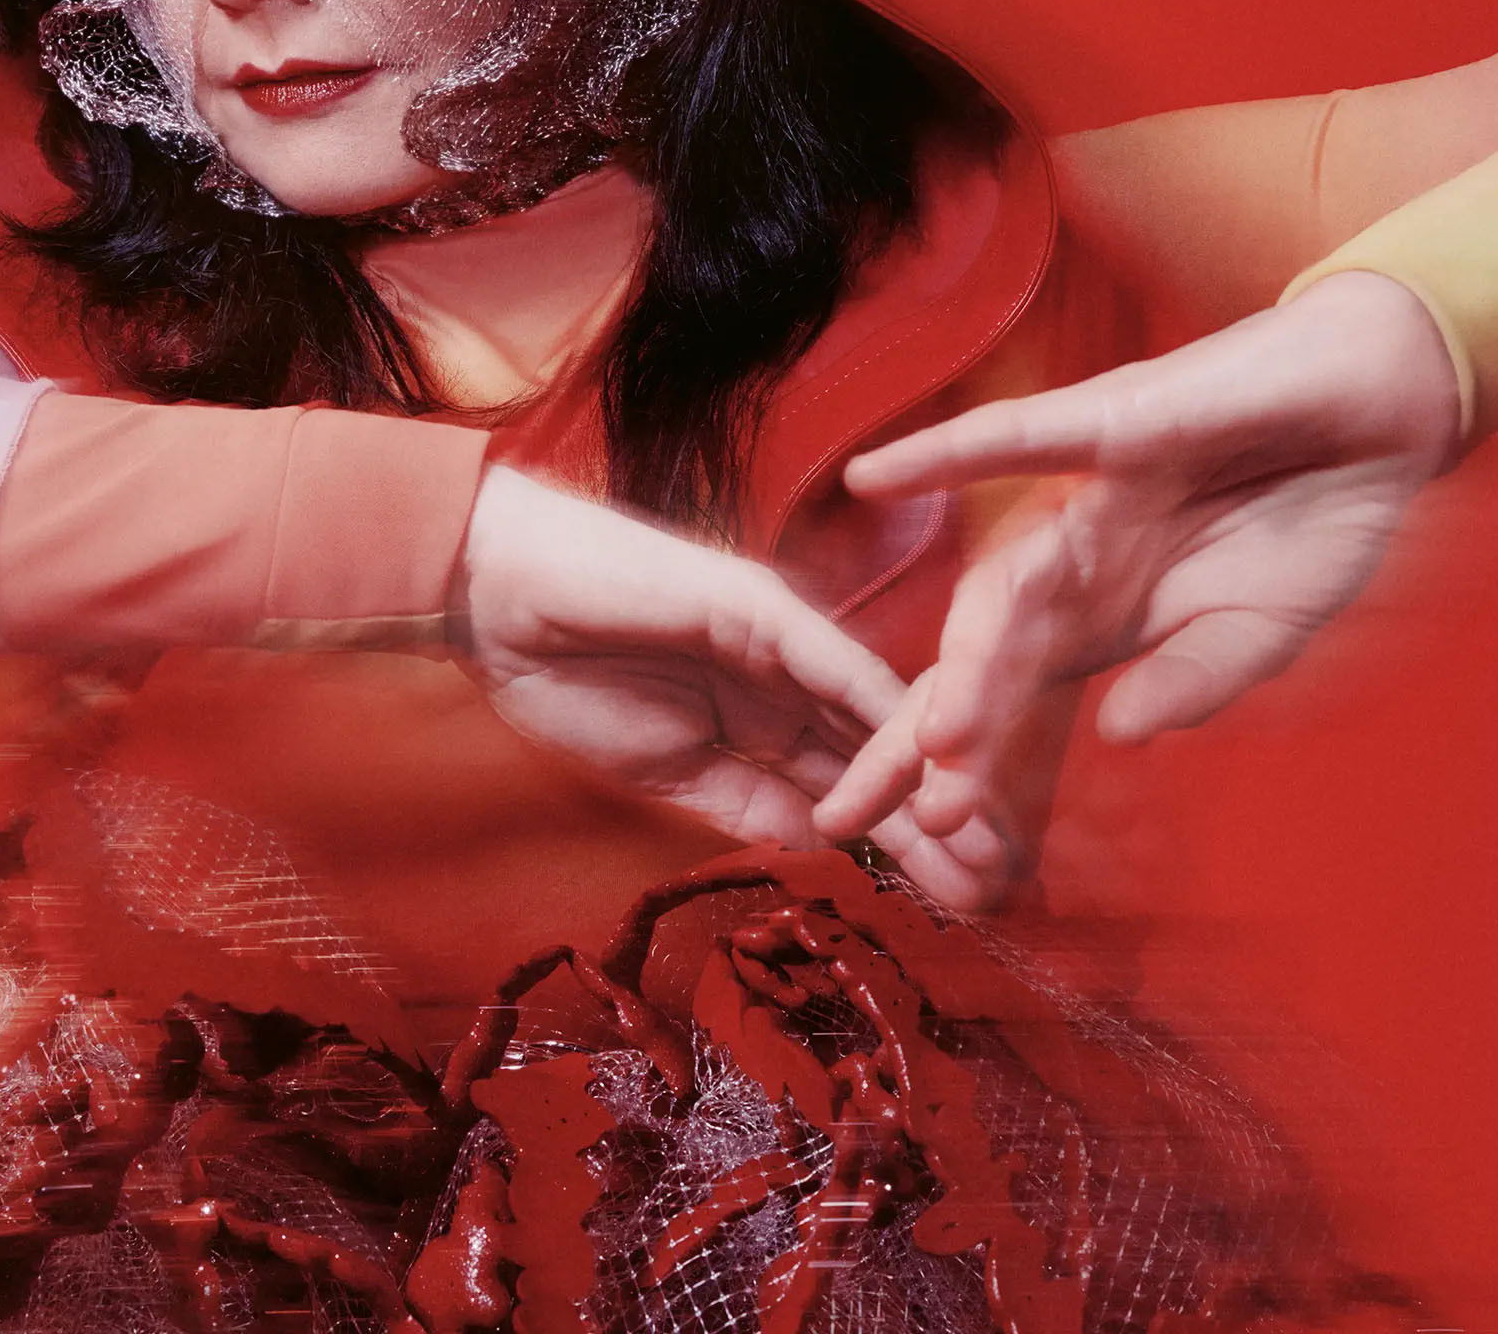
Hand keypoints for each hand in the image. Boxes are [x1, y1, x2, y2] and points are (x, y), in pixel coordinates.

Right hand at [453, 467, 996, 901]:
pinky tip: (922, 759)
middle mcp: (790, 673)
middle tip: (1005, 885)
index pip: (852, 784)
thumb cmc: (560, 674)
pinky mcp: (759, 603)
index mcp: (763, 714)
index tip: (957, 902)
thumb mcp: (666, 769)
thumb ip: (744, 802)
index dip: (907, 839)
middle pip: (886, 753)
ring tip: (983, 839)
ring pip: (877, 711)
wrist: (492, 596)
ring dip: (933, 774)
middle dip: (946, 819)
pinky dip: (877, 712)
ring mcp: (782, 634)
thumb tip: (823, 844)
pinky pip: (832, 663)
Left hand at [810, 269, 1462, 851]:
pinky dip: (946, 449)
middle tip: (903, 821)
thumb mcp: (1260, 631)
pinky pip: (1021, 436)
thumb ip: (1193, 680)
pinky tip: (874, 473)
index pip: (1000, 706)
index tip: (911, 851)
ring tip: (936, 742)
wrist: (1383, 410)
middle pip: (973, 659)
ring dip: (968, 660)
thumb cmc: (1315, 519)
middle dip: (933, 744)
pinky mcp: (1117, 423)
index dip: (953, 774)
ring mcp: (1084, 496)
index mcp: (1095, 618)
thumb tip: (1124, 733)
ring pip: (1002, 586)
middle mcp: (1068, 562)